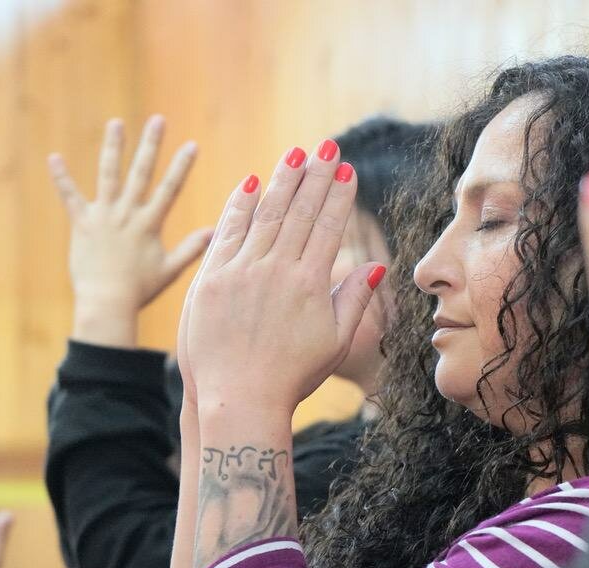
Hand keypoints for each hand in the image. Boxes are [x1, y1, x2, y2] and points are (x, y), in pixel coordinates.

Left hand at [48, 115, 212, 346]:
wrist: (107, 302)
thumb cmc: (140, 290)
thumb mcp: (170, 269)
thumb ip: (192, 249)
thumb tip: (216, 232)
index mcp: (149, 224)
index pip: (170, 188)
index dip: (182, 166)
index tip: (192, 144)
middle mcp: (127, 213)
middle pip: (141, 172)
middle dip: (151, 144)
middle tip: (157, 120)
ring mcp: (103, 216)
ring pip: (108, 174)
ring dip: (113, 147)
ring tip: (116, 123)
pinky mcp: (82, 223)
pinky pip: (70, 196)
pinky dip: (62, 177)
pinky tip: (54, 158)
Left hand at [182, 140, 385, 414]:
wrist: (238, 399)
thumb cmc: (291, 376)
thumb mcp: (333, 342)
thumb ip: (353, 299)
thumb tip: (377, 266)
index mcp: (310, 284)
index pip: (328, 227)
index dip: (339, 196)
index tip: (347, 171)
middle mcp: (277, 271)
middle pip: (300, 212)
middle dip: (316, 175)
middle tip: (327, 146)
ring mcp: (241, 272)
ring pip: (266, 214)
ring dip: (283, 181)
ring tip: (296, 155)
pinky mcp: (211, 279)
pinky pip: (228, 232)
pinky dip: (240, 205)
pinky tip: (251, 183)